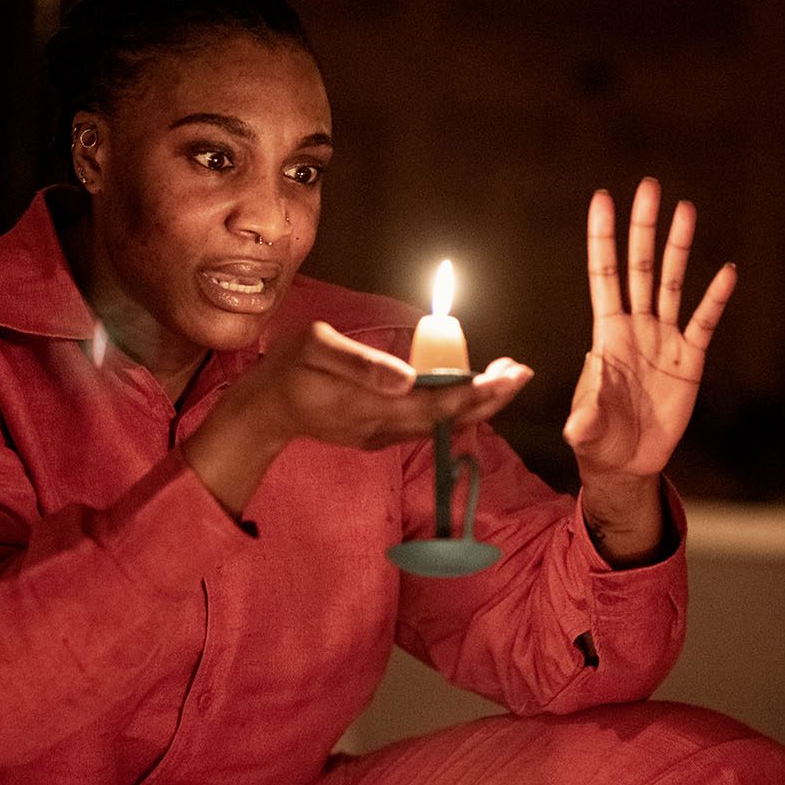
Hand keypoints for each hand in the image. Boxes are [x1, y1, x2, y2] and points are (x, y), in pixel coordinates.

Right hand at [184, 321, 532, 514]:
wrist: (263, 411)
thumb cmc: (287, 370)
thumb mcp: (315, 350)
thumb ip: (361, 365)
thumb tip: (409, 378)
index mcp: (374, 404)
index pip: (440, 402)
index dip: (479, 391)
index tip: (511, 374)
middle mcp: (385, 426)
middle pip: (449, 417)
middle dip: (489, 397)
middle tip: (521, 371)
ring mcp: (382, 435)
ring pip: (440, 423)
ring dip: (475, 403)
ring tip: (505, 377)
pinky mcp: (378, 434)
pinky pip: (424, 424)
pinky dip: (451, 408)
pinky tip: (467, 391)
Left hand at [564, 178, 735, 478]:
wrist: (627, 462)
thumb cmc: (598, 439)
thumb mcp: (586, 429)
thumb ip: (585, 419)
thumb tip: (579, 423)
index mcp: (606, 334)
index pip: (604, 275)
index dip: (603, 239)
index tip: (602, 199)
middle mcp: (636, 328)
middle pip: (639, 267)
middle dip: (643, 228)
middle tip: (649, 186)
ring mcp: (664, 340)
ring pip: (671, 284)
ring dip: (678, 248)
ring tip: (686, 209)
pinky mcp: (690, 361)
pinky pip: (704, 323)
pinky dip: (715, 299)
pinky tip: (726, 270)